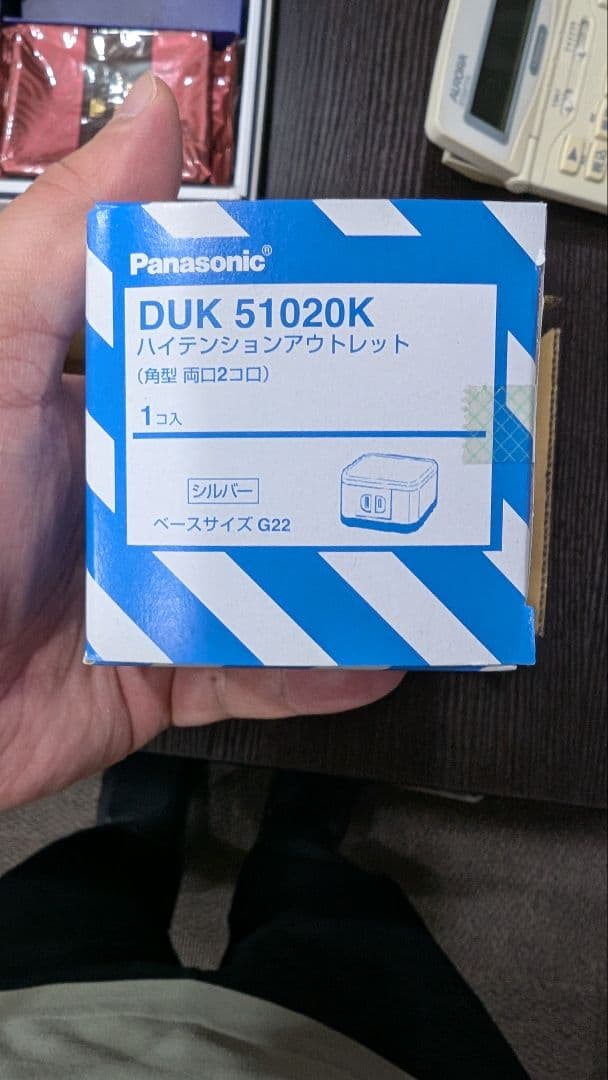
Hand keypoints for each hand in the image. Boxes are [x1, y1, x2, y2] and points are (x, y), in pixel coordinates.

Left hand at [0, 75, 401, 809]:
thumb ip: (64, 253)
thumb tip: (151, 125)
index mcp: (99, 407)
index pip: (221, 357)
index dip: (296, 336)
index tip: (372, 319)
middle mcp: (133, 495)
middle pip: (265, 468)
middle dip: (346, 455)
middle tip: (429, 435)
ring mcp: (153, 588)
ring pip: (278, 572)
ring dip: (352, 568)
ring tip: (427, 548)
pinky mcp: (159, 671)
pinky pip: (255, 670)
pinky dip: (318, 669)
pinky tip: (376, 655)